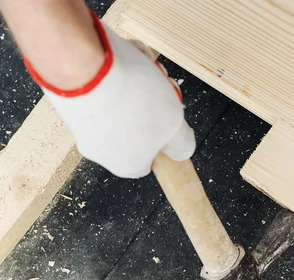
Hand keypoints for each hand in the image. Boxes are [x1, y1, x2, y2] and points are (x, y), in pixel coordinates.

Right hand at [25, 12, 194, 177]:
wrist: (80, 64)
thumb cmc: (129, 100)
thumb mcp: (174, 126)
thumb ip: (181, 143)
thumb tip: (182, 149)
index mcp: (126, 164)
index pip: (150, 160)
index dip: (163, 137)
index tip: (169, 118)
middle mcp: (100, 149)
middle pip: (138, 126)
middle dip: (153, 103)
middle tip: (160, 87)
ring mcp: (81, 123)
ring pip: (122, 101)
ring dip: (138, 81)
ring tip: (141, 66)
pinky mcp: (68, 96)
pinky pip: (101, 84)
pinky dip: (115, 69)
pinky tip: (121, 57)